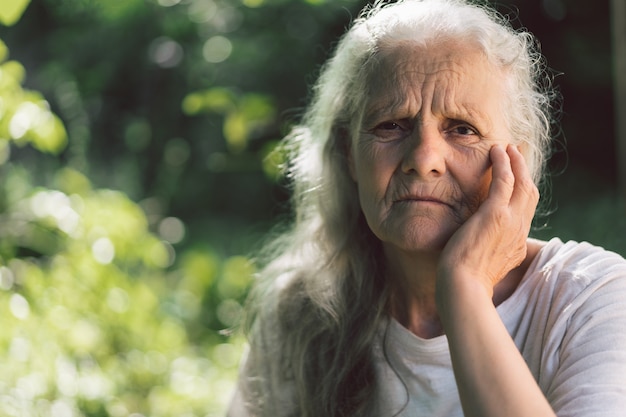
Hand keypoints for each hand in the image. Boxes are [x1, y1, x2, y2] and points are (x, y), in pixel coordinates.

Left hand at [436, 144, 538, 295]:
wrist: (462, 288)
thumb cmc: (462, 282)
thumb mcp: (481, 266)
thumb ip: (484, 253)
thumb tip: (475, 246)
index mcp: (516, 245)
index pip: (525, 213)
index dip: (522, 193)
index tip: (516, 180)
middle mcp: (519, 232)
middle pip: (530, 195)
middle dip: (524, 172)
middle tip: (515, 155)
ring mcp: (511, 222)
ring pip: (522, 184)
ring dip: (516, 163)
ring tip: (507, 148)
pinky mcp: (496, 214)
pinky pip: (505, 180)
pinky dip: (503, 163)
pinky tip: (496, 151)